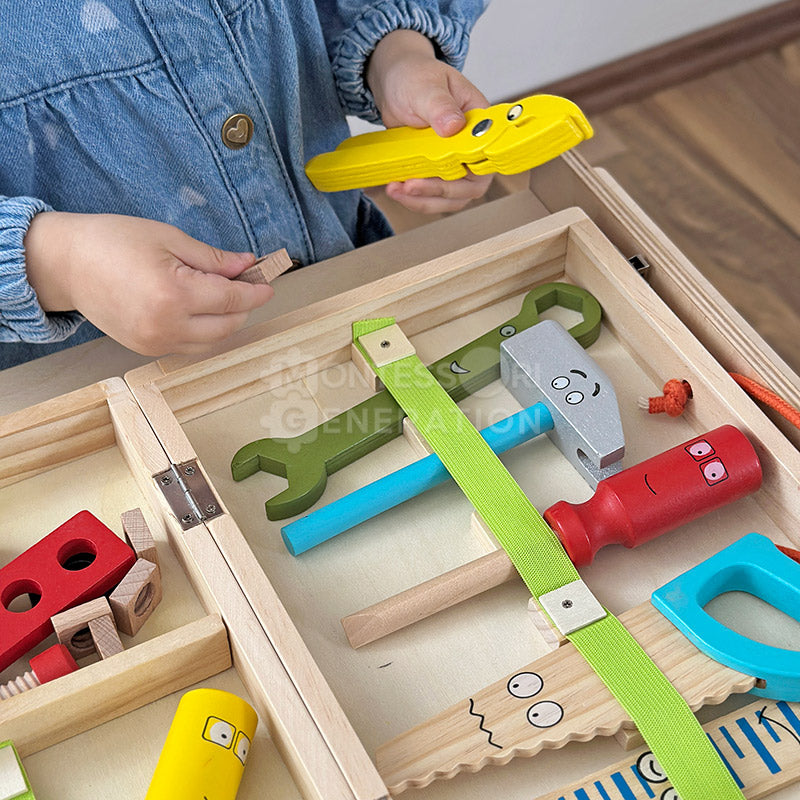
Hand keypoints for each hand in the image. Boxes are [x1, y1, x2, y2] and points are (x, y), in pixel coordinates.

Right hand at [24, 212, 273, 355]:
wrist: (65, 264)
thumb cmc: (113, 241)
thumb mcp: (169, 239)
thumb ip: (213, 259)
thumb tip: (246, 266)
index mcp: (174, 295)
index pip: (233, 300)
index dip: (255, 291)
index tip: (268, 282)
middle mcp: (167, 326)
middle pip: (228, 325)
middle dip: (244, 306)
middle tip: (248, 283)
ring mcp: (155, 343)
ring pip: (212, 341)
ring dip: (227, 321)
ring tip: (225, 295)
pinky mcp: (146, 349)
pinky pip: (190, 345)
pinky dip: (205, 330)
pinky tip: (202, 309)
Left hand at [366, 29, 492, 213]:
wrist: (394, 83)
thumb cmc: (416, 76)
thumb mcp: (427, 86)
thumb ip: (440, 106)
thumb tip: (454, 126)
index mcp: (479, 124)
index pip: (486, 158)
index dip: (471, 174)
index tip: (444, 176)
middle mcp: (470, 148)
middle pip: (468, 187)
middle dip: (438, 192)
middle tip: (409, 186)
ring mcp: (452, 164)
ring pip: (449, 197)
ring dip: (422, 200)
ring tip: (396, 190)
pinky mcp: (434, 173)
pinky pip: (430, 196)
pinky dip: (413, 198)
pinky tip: (395, 189)